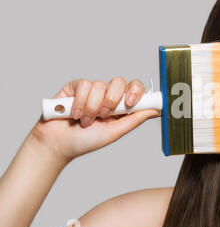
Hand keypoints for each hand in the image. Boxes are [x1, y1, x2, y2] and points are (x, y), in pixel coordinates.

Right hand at [31, 77, 159, 162]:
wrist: (58, 144)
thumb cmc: (85, 141)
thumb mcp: (114, 132)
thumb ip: (134, 120)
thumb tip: (155, 110)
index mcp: (120, 106)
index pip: (134, 88)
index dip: (135, 92)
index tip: (131, 103)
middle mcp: (107, 96)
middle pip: (119, 82)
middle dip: (111, 100)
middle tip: (104, 116)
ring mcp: (91, 90)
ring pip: (100, 85)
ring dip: (92, 107)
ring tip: (84, 121)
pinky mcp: (74, 87)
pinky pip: (83, 85)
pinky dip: (79, 102)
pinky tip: (73, 114)